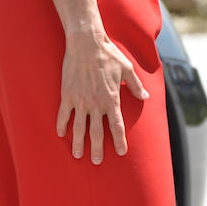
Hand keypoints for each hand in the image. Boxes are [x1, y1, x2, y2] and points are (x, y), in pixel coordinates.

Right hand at [57, 32, 148, 163]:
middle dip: (97, 149)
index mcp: (112, 99)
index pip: (117, 126)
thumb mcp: (127, 69)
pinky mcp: (67, 95)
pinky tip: (61, 134)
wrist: (86, 43)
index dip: (119, 141)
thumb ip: (135, 85)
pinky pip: (64, 115)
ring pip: (79, 128)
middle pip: (97, 132)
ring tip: (78, 154)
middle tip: (96, 161)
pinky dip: (62, 125)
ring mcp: (80, 101)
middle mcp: (96, 104)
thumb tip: (145, 97)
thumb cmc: (108, 54)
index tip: (121, 152)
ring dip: (79, 143)